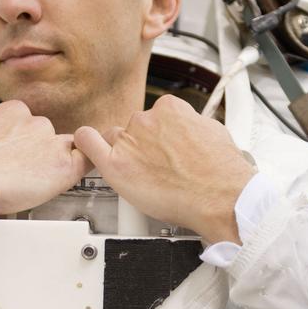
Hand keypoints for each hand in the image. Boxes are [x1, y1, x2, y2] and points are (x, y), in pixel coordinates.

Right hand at [0, 100, 90, 214]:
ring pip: (63, 152)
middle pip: (47, 138)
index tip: (17, 157)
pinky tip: (71, 177)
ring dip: (53, 166)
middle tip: (22, 174)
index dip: (24, 144)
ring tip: (34, 184)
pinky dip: (82, 169)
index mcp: (13, 112)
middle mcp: (35, 123)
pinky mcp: (62, 166)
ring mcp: (51, 143)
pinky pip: (84, 164)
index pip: (29, 126)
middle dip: (38, 155)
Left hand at [73, 96, 256, 243]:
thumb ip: (189, 126)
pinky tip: (88, 149)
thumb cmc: (221, 173)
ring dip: (123, 154)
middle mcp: (147, 120)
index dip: (157, 135)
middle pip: (133, 129)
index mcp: (170, 109)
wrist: (221, 198)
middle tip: (155, 167)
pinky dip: (85, 145)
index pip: (153, 117)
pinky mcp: (117, 165)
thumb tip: (184, 129)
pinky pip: (88, 144)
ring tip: (142, 175)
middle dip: (141, 145)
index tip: (161, 149)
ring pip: (114, 140)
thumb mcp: (212, 132)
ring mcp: (130, 141)